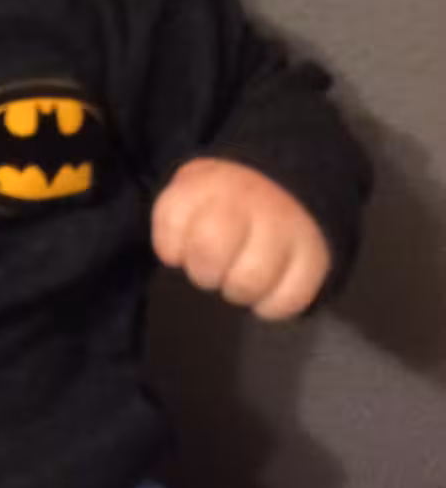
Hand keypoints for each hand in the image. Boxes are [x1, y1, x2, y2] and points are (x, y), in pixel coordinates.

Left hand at [151, 158, 329, 320]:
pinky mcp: (316, 258)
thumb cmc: (222, 203)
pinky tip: (266, 288)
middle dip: (203, 269)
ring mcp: (287, 226)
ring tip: (240, 277)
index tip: (180, 247)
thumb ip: (174, 221)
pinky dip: (270, 305)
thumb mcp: (191, 194)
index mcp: (210, 181)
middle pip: (209, 248)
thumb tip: (174, 258)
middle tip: (213, 267)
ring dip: (237, 290)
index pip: (172, 220)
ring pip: (249, 281)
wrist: (286, 188)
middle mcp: (250, 197)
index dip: (171, 247)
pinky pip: (286, 301)